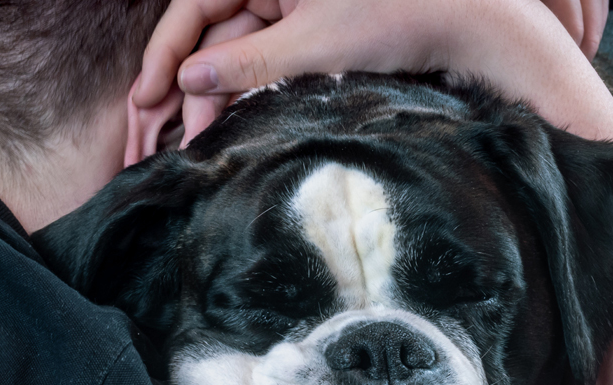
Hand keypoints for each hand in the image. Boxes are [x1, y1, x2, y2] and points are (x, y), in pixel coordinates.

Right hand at [133, 0, 608, 143]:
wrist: (468, 29)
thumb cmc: (396, 19)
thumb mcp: (311, 47)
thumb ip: (245, 64)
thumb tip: (187, 82)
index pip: (194, 6)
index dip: (164, 52)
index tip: (145, 97)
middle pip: (209, 35)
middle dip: (185, 85)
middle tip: (163, 134)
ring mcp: (293, 15)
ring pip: (234, 57)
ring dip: (213, 99)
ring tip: (193, 142)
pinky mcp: (311, 41)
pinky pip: (263, 68)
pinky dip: (245, 98)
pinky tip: (226, 130)